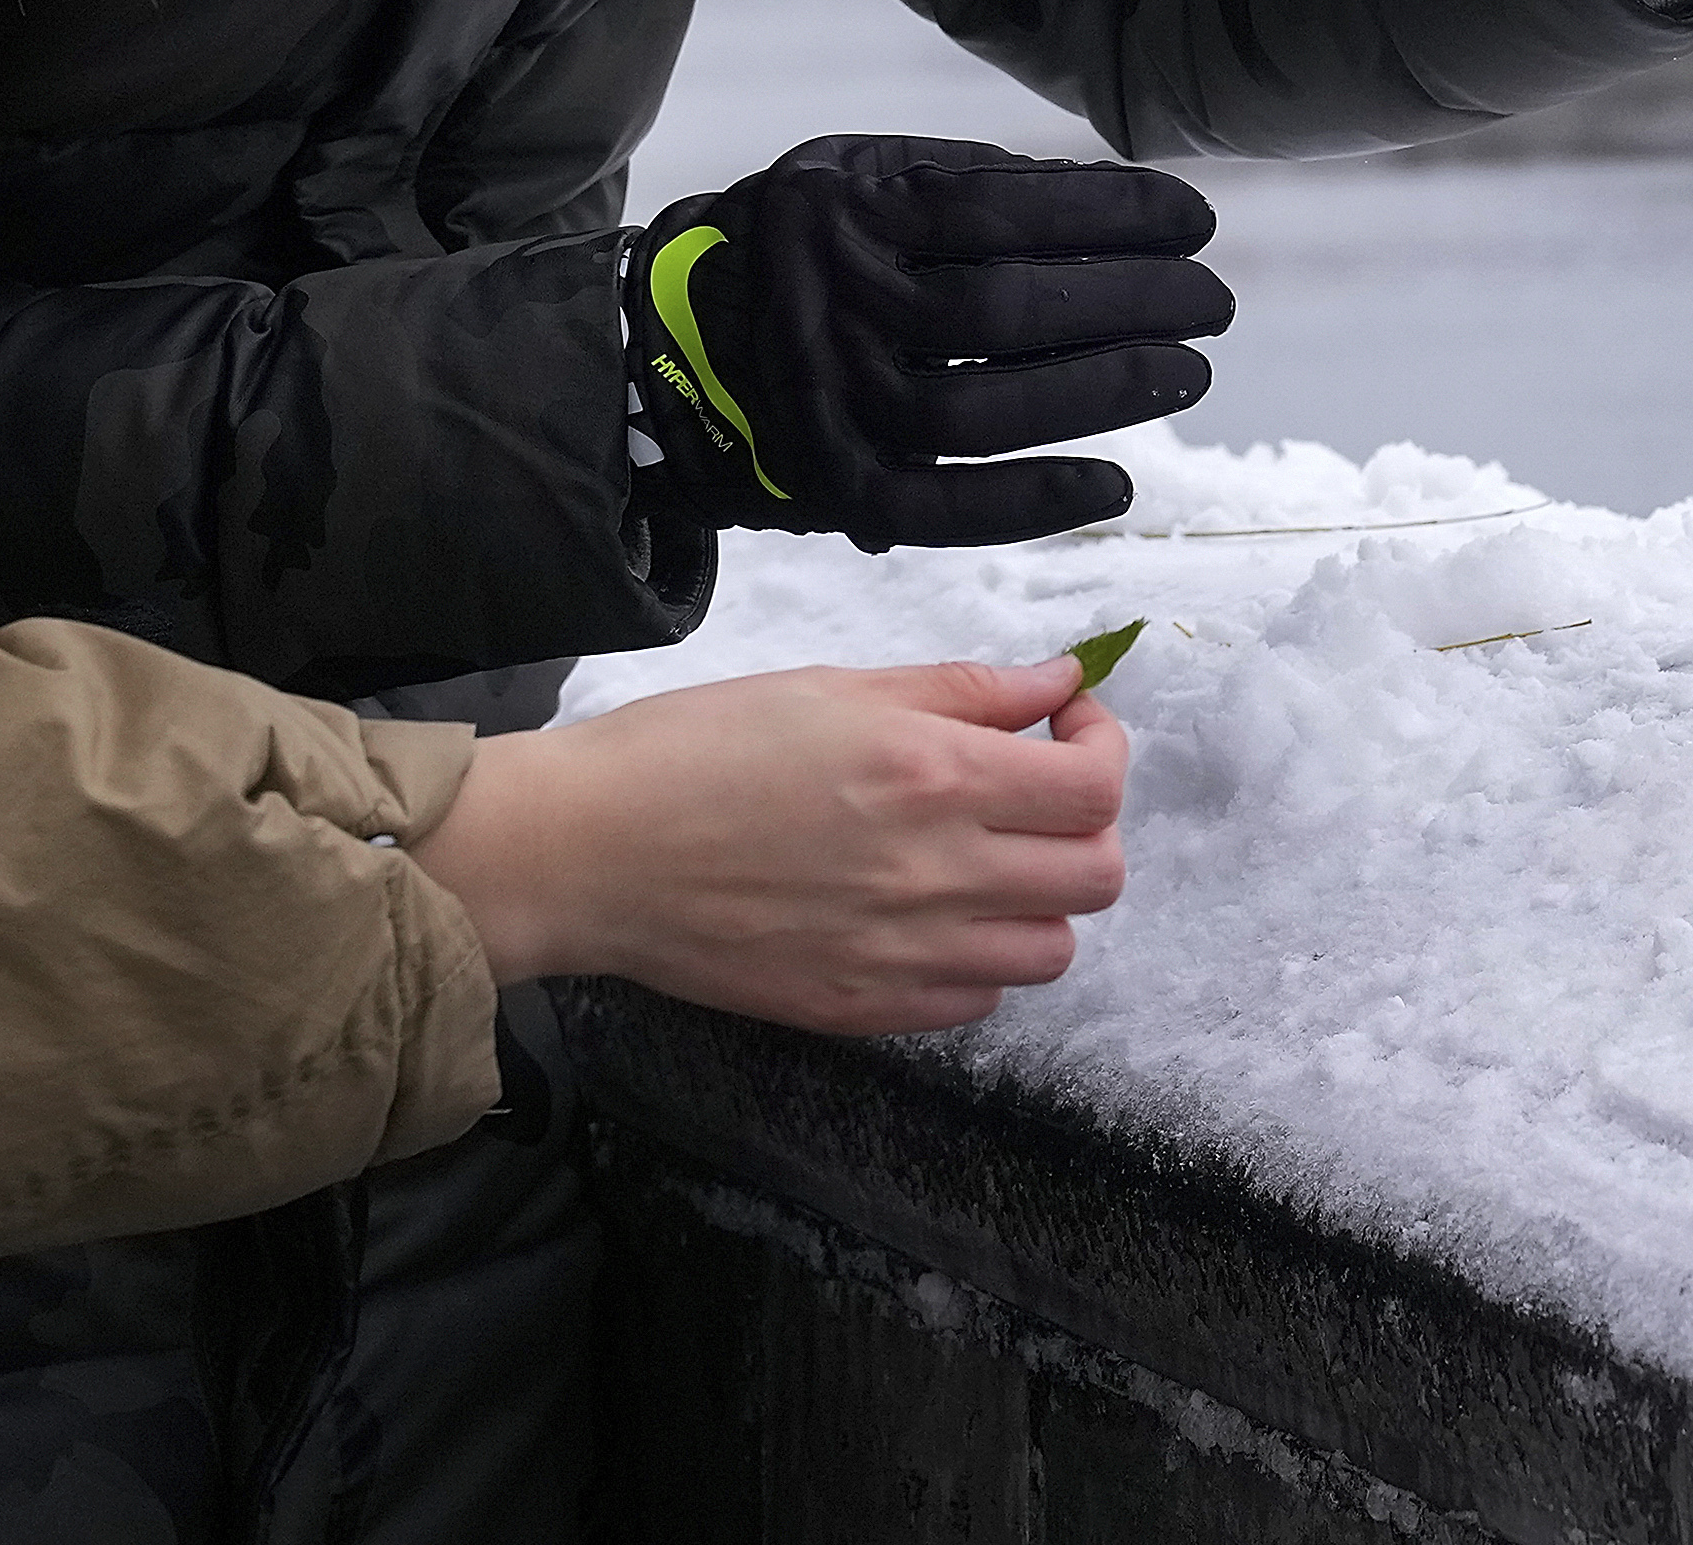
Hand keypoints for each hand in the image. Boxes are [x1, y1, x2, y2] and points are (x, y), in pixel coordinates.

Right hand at [415, 661, 1125, 1033]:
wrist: (591, 852)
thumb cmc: (699, 748)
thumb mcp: (837, 687)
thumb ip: (964, 690)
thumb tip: (1057, 682)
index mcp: (934, 775)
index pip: (1095, 785)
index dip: (1101, 744)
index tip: (1063, 722)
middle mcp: (936, 873)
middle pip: (1097, 875)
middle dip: (1085, 823)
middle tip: (1032, 791)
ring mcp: (902, 955)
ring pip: (1052, 951)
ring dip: (1040, 900)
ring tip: (984, 858)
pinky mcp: (861, 1010)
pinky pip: (977, 1000)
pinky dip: (979, 960)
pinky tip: (932, 916)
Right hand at [627, 138, 1227, 550]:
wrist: (675, 345)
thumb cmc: (807, 249)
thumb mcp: (859, 173)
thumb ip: (966, 179)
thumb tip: (1109, 200)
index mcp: (842, 212)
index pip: (1002, 211)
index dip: (1111, 216)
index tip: (1195, 219)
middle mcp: (828, 308)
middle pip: (1000, 313)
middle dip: (1127, 304)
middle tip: (1212, 302)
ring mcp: (827, 405)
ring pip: (978, 410)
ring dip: (1100, 395)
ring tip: (1187, 373)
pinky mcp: (833, 488)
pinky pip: (939, 509)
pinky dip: (1032, 503)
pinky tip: (1116, 485)